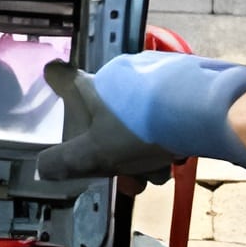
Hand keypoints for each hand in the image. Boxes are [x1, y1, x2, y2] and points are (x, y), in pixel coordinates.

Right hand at [36, 50, 245, 181]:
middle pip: (106, 111)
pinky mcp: (182, 76)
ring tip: (159, 172)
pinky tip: (179, 154)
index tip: (52, 82)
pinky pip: (166, 107)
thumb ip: (67, 162)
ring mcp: (152, 72)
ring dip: (146, 149)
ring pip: (139, 114)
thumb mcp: (97, 155)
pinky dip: (168, 132)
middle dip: (115, 148)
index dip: (54, 81)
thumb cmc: (141, 130)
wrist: (203, 110)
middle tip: (129, 175)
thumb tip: (42, 168)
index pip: (62, 76)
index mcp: (93, 88)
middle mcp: (119, 73)